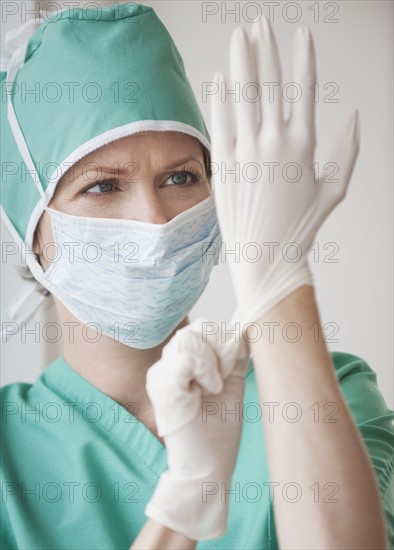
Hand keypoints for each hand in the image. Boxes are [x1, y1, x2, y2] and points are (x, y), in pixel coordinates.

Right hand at [144, 317, 249, 540]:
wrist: (209, 467)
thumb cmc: (219, 431)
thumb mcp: (232, 383)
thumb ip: (234, 354)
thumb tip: (244, 327)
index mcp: (182, 363)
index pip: (203, 327)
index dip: (223, 341)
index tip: (229, 371)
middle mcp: (167, 365)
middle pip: (196, 329)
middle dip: (219, 350)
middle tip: (223, 380)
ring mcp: (161, 375)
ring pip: (189, 339)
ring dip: (212, 363)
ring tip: (215, 388)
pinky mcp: (162, 387)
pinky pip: (185, 359)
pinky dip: (205, 371)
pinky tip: (210, 390)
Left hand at [210, 17, 359, 325]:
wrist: (266, 255)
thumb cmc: (301, 226)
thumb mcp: (335, 190)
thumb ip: (347, 151)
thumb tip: (355, 116)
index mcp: (303, 145)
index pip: (304, 89)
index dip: (302, 58)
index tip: (301, 33)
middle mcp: (274, 142)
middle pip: (270, 84)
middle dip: (266, 49)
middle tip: (261, 23)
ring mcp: (246, 151)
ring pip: (244, 96)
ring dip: (241, 61)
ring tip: (240, 36)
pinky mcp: (225, 164)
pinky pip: (221, 122)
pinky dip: (220, 98)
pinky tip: (219, 77)